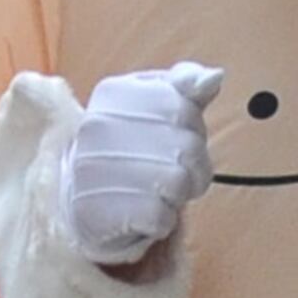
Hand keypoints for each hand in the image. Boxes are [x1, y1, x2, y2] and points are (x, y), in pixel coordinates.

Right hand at [59, 62, 223, 280]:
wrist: (84, 202)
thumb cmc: (132, 150)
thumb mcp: (156, 107)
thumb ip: (186, 87)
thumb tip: (213, 77)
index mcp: (114, 92)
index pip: (184, 106)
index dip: (192, 129)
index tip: (173, 136)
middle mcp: (100, 125)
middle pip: (188, 146)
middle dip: (193, 165)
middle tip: (170, 170)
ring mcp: (97, 168)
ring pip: (179, 182)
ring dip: (179, 194)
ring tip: (158, 192)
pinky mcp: (102, 211)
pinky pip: (163, 217)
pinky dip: (163, 220)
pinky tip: (144, 212)